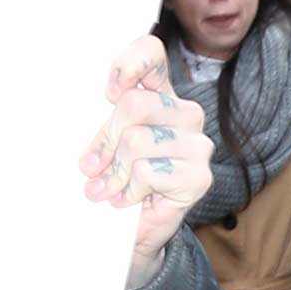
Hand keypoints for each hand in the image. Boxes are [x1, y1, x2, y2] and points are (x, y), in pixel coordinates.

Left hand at [79, 36, 213, 278]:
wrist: (135, 234)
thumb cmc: (118, 183)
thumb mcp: (104, 146)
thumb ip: (103, 126)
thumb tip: (92, 141)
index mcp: (162, 96)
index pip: (150, 54)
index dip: (127, 66)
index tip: (108, 94)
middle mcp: (186, 113)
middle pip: (133, 104)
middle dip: (106, 140)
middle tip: (93, 167)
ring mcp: (197, 145)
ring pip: (136, 141)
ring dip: (114, 172)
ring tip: (109, 189)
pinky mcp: (199, 176)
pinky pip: (147, 172)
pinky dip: (129, 190)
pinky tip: (128, 200)